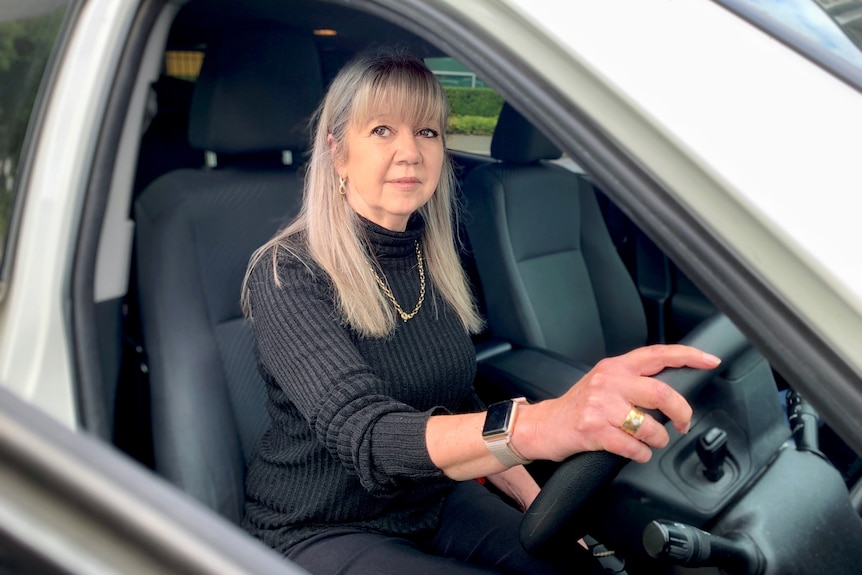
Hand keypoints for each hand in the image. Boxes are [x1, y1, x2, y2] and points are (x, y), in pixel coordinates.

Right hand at [518, 345, 720, 463]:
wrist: (542, 426)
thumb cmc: (576, 408)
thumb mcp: (603, 383)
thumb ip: (633, 380)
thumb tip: (671, 392)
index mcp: (615, 366)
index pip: (658, 354)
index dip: (688, 356)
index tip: (710, 361)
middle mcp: (608, 381)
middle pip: (662, 393)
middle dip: (681, 414)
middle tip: (683, 424)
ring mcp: (600, 405)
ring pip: (650, 426)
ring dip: (658, 441)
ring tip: (650, 443)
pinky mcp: (593, 429)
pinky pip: (633, 447)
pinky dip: (641, 455)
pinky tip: (635, 452)